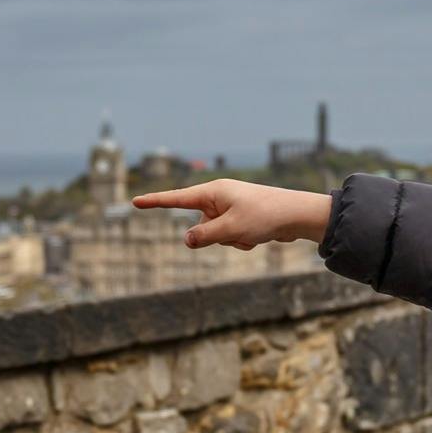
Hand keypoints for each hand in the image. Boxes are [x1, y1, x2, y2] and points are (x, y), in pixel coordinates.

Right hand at [131, 180, 330, 249]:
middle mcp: (219, 198)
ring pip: (216, 235)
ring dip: (232, 240)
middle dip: (217, 236)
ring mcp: (229, 209)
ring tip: (254, 231)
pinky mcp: (240, 219)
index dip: (155, 202)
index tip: (135, 202)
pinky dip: (242, 240)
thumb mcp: (231, 229)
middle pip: (201, 226)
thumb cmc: (265, 216)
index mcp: (213, 192)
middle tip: (242, 229)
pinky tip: (258, 235)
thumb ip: (204, 236)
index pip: (177, 198)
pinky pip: (230, 237)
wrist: (297, 215)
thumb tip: (186, 240)